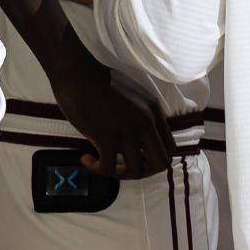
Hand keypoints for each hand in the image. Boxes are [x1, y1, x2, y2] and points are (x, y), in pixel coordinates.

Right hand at [45, 40, 171, 179]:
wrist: (79, 75)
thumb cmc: (101, 80)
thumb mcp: (134, 96)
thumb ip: (141, 114)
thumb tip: (136, 135)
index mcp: (154, 112)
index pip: (169, 145)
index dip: (153, 155)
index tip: (136, 155)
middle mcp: (146, 124)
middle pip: (161, 162)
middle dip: (145, 170)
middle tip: (124, 166)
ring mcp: (128, 132)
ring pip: (137, 171)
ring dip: (120, 174)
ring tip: (103, 165)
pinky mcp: (107, 138)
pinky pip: (108, 167)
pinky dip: (97, 169)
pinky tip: (87, 160)